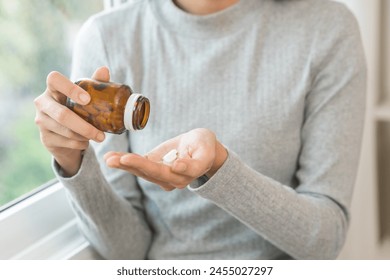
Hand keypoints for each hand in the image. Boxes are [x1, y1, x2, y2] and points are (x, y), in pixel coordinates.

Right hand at [34, 67, 108, 175]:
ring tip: (99, 137)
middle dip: (84, 126)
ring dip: (85, 136)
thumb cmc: (76, 108)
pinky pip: (66, 142)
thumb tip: (104, 70)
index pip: (54, 80)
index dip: (70, 88)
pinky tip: (86, 142)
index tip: (88, 99)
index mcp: (52, 89)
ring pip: (65, 131)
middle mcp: (42, 103)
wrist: (63, 134)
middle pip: (62, 115)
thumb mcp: (85, 96)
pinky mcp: (45, 138)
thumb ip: (94, 84)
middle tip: (102, 134)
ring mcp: (41, 121)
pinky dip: (80, 144)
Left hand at [104, 128, 227, 190]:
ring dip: (123, 164)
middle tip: (113, 159)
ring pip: (140, 171)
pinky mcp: (153, 166)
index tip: (130, 158)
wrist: (201, 146)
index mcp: (183, 176)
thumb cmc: (205, 146)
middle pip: (147, 173)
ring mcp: (160, 174)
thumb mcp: (206, 151)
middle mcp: (170, 179)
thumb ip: (195, 164)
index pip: (162, 171)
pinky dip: (124, 161)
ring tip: (108, 158)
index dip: (146, 166)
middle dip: (129, 165)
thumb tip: (176, 168)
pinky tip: (111, 157)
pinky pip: (138, 165)